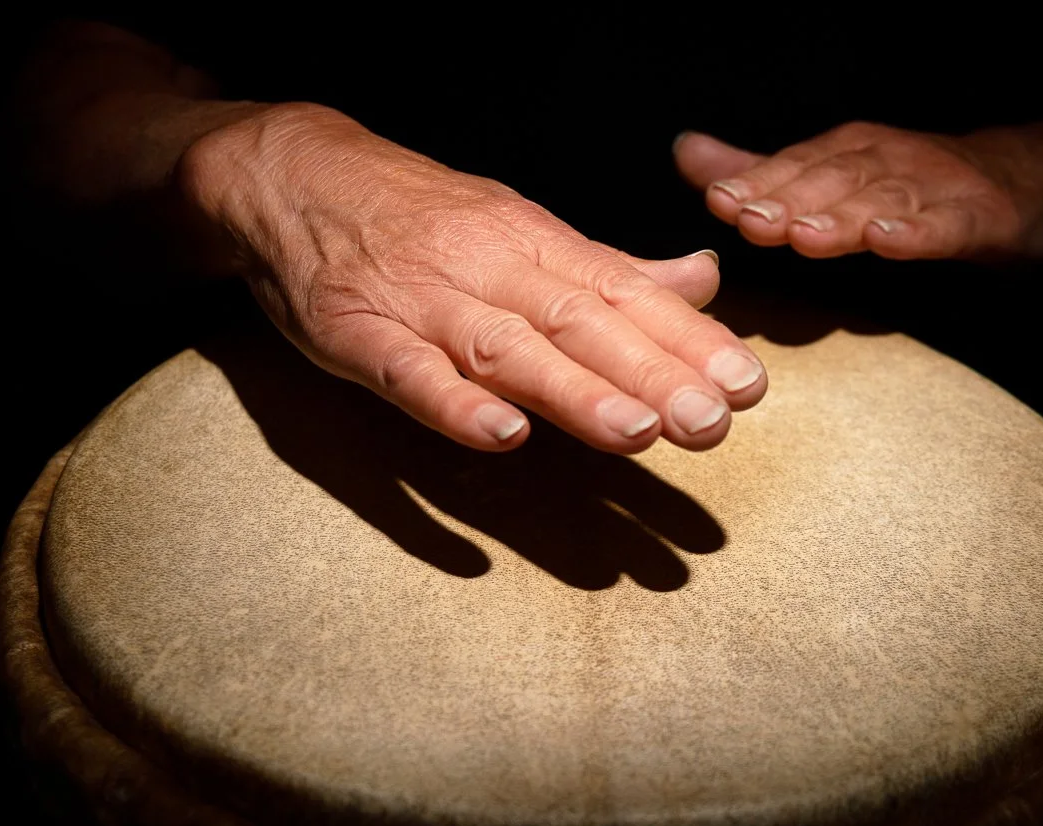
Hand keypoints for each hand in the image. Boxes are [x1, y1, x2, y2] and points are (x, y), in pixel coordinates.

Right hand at [176, 103, 767, 453]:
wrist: (294, 174)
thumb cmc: (422, 215)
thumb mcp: (521, 229)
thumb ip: (610, 269)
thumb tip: (702, 282)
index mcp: (536, 244)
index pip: (626, 293)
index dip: (688, 340)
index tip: (748, 384)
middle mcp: (490, 269)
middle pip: (580, 324)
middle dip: (650, 373)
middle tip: (712, 422)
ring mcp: (423, 302)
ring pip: (507, 349)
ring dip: (572, 391)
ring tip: (635, 432)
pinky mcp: (358, 334)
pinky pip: (407, 372)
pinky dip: (453, 402)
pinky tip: (501, 434)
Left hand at [673, 123, 1042, 260]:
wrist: (1028, 180)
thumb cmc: (917, 185)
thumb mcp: (835, 175)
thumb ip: (763, 172)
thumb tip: (687, 153)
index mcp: (848, 154)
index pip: (795, 169)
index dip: (757, 182)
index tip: (718, 200)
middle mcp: (887, 162)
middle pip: (832, 181)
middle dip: (788, 199)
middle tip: (749, 219)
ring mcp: (935, 188)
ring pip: (883, 200)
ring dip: (843, 217)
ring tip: (804, 236)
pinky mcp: (981, 216)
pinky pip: (947, 225)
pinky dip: (919, 231)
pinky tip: (891, 240)